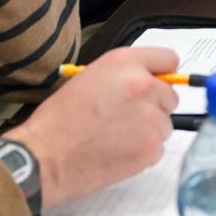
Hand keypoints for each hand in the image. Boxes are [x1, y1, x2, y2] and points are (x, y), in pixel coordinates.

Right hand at [9, 46, 179, 206]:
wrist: (46, 156)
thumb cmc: (59, 120)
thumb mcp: (89, 78)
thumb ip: (124, 75)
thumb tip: (149, 82)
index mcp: (125, 63)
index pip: (168, 59)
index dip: (162, 74)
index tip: (158, 84)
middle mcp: (143, 86)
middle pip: (170, 96)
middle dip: (154, 107)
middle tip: (126, 117)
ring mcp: (150, 118)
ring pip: (164, 125)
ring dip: (148, 131)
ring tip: (115, 136)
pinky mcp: (151, 148)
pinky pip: (158, 148)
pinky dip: (143, 152)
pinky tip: (117, 151)